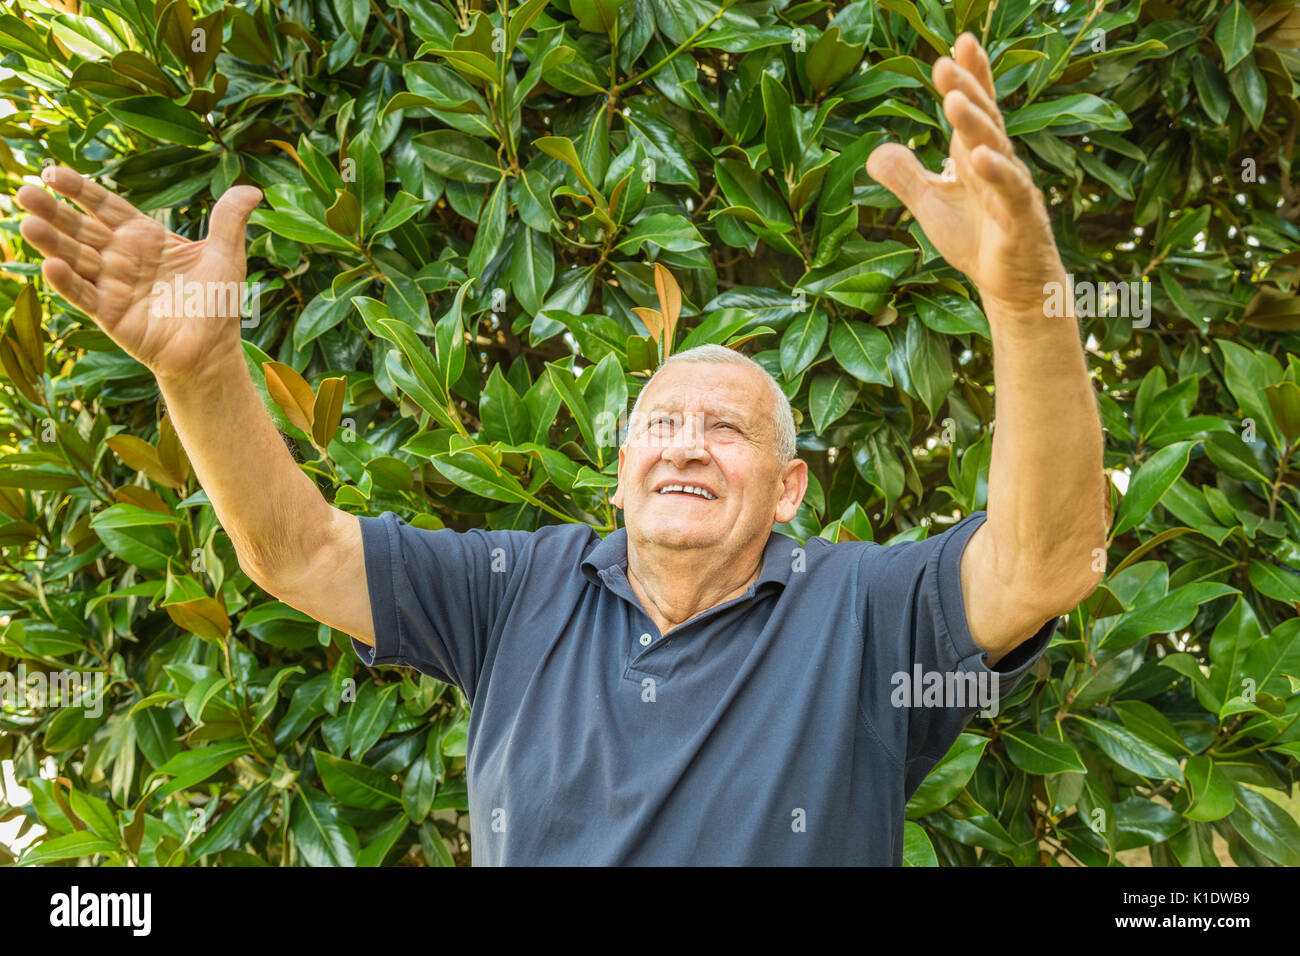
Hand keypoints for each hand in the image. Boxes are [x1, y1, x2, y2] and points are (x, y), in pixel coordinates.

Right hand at [15, 167, 261, 379]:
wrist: (214, 349)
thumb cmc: (217, 302)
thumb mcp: (226, 255)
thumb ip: (229, 220)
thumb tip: (252, 189)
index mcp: (144, 238)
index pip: (104, 206)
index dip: (79, 189)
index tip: (52, 171)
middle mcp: (121, 258)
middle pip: (81, 228)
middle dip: (53, 210)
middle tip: (24, 190)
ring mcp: (112, 286)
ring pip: (75, 258)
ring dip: (51, 242)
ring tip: (27, 223)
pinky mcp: (110, 315)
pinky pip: (85, 295)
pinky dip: (69, 282)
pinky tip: (50, 265)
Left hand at [866, 33, 1065, 316]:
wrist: (1011, 287)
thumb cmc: (977, 241)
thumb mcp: (931, 206)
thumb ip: (906, 177)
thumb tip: (876, 150)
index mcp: (976, 155)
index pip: (975, 108)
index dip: (969, 77)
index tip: (958, 43)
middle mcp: (998, 164)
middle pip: (983, 119)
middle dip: (966, 89)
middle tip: (944, 63)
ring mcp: (1013, 189)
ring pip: (997, 147)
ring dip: (975, 123)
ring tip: (954, 100)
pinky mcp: (1022, 219)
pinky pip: (1012, 191)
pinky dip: (997, 173)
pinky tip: (980, 156)